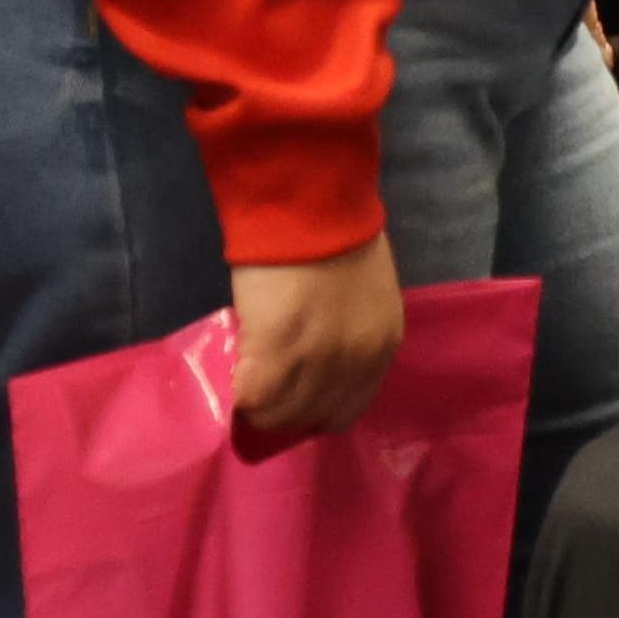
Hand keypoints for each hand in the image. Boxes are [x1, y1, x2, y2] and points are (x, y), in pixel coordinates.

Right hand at [229, 230, 403, 450]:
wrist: (308, 201)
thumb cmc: (333, 231)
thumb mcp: (360, 292)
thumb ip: (345, 330)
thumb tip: (312, 357)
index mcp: (383, 344)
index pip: (349, 408)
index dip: (317, 405)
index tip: (294, 393)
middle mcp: (357, 363)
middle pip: (315, 416)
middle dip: (287, 407)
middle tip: (264, 386)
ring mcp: (318, 363)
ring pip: (282, 415)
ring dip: (261, 403)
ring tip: (246, 378)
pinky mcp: (277, 355)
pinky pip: (254, 399)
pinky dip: (240, 393)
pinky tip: (235, 372)